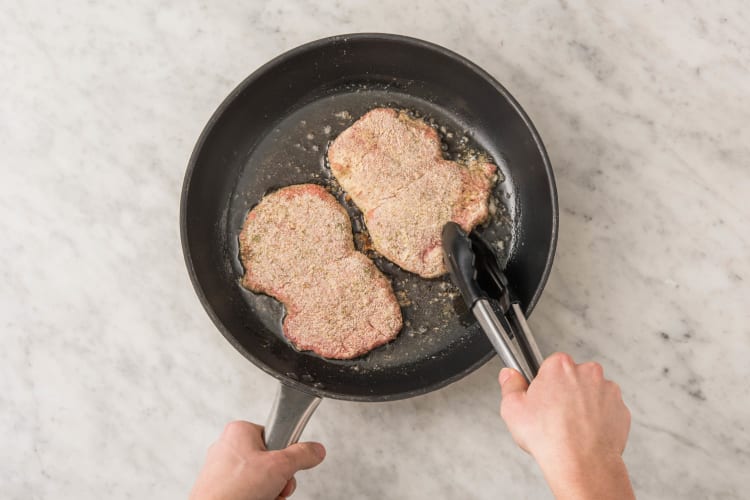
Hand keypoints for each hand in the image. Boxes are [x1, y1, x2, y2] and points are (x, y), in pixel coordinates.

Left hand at [190, 421, 325, 499]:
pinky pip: (248, 490)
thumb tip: (316, 449)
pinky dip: (256, 497)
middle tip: (276, 485)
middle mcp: (228, 446)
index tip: (288, 465)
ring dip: (270, 490)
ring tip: (264, 497)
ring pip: (260, 478)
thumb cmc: (234, 490)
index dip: (286, 454)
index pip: (276, 435)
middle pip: (270, 460)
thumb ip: (302, 454)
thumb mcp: (280, 466)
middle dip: (279, 478)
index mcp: (240, 431)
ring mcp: (222, 469)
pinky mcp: (221, 488)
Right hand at [498, 353, 633, 499]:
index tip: (541, 397)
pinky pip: (606, 409)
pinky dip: (598, 418)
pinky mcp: (621, 410)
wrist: (582, 465)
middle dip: (564, 391)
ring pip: (591, 392)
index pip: (550, 365)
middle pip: (572, 376)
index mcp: (560, 366)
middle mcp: (588, 373)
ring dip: (582, 404)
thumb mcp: (513, 409)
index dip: (543, 383)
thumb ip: (510, 384)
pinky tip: (584, 432)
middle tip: (553, 414)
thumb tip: (510, 375)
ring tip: (569, 427)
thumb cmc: (551, 438)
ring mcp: (608, 391)